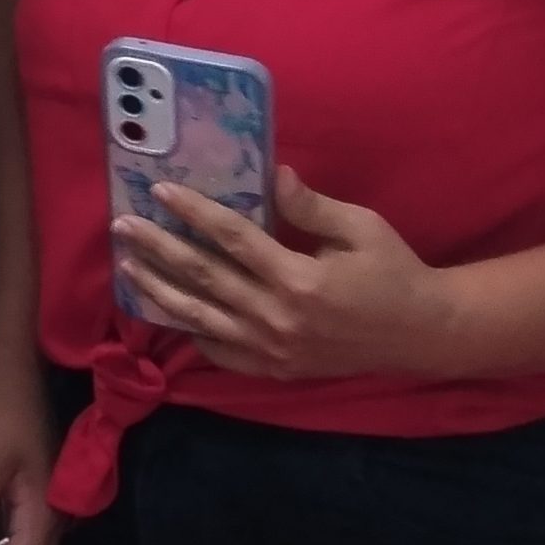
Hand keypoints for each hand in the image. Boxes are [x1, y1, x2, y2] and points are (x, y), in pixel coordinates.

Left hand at [118, 168, 455, 379]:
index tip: (161, 191)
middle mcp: (278, 317)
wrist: (421, 334)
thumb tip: (273, 175)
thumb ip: (311, 207)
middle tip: (123, 227)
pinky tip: (167, 311)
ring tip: (127, 267)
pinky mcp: (275, 369)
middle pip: (204, 278)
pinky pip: (221, 353)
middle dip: (159, 249)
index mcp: (300, 278)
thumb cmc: (393, 272)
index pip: (232, 239)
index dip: (193, 213)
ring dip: (159, 291)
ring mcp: (273, 348)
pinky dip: (192, 332)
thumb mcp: (361, 229)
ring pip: (200, 318)